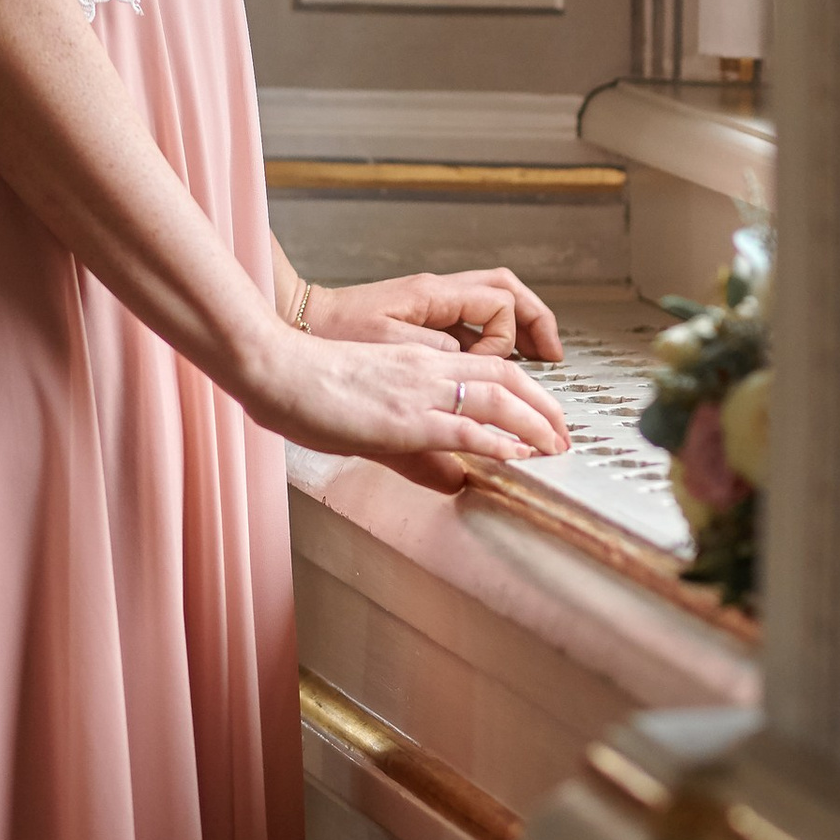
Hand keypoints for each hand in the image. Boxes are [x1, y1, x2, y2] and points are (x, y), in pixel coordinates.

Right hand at [297, 273, 568, 451]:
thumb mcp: (369, 408)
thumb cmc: (305, 384)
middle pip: (507, 378)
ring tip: (556, 446)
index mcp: (417, 362)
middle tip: (564, 435)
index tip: (543, 417)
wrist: (275, 368)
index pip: (488, 369)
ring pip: (497, 398)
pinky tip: (517, 454)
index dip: (525, 392)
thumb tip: (453, 478)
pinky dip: (498, 441)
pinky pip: (464, 427)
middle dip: (544, 407)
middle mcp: (426, 370)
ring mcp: (418, 391)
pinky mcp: (405, 418)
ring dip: (535, 423)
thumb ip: (412, 442)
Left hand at [306, 265, 563, 370]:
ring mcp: (428, 302)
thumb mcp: (384, 361)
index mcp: (431, 297)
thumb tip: (472, 390)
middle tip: (554, 356)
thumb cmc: (330, 339)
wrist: (292, 327)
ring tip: (539, 357)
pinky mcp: (419, 317)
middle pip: (506, 290)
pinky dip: (493, 333)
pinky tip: (495, 359)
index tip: (498, 372)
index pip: (498, 306)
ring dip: (519, 326)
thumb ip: (434, 369)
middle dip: (537, 322)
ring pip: (492, 298)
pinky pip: (470, 316)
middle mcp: (435, 293)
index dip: (505, 342)